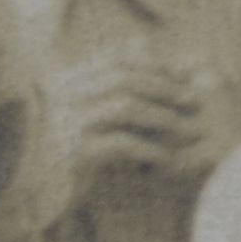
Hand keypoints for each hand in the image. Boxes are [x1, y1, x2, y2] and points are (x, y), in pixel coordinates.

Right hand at [62, 58, 212, 179]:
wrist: (46, 194)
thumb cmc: (82, 148)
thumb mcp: (102, 111)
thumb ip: (129, 81)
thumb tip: (162, 46)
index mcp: (68, 80)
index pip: (116, 58)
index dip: (153, 64)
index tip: (183, 76)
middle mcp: (64, 96)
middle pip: (123, 78)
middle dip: (164, 87)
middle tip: (194, 100)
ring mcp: (66, 123)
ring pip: (124, 107)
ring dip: (162, 116)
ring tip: (186, 126)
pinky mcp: (74, 153)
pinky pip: (121, 143)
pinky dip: (150, 147)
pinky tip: (168, 156)